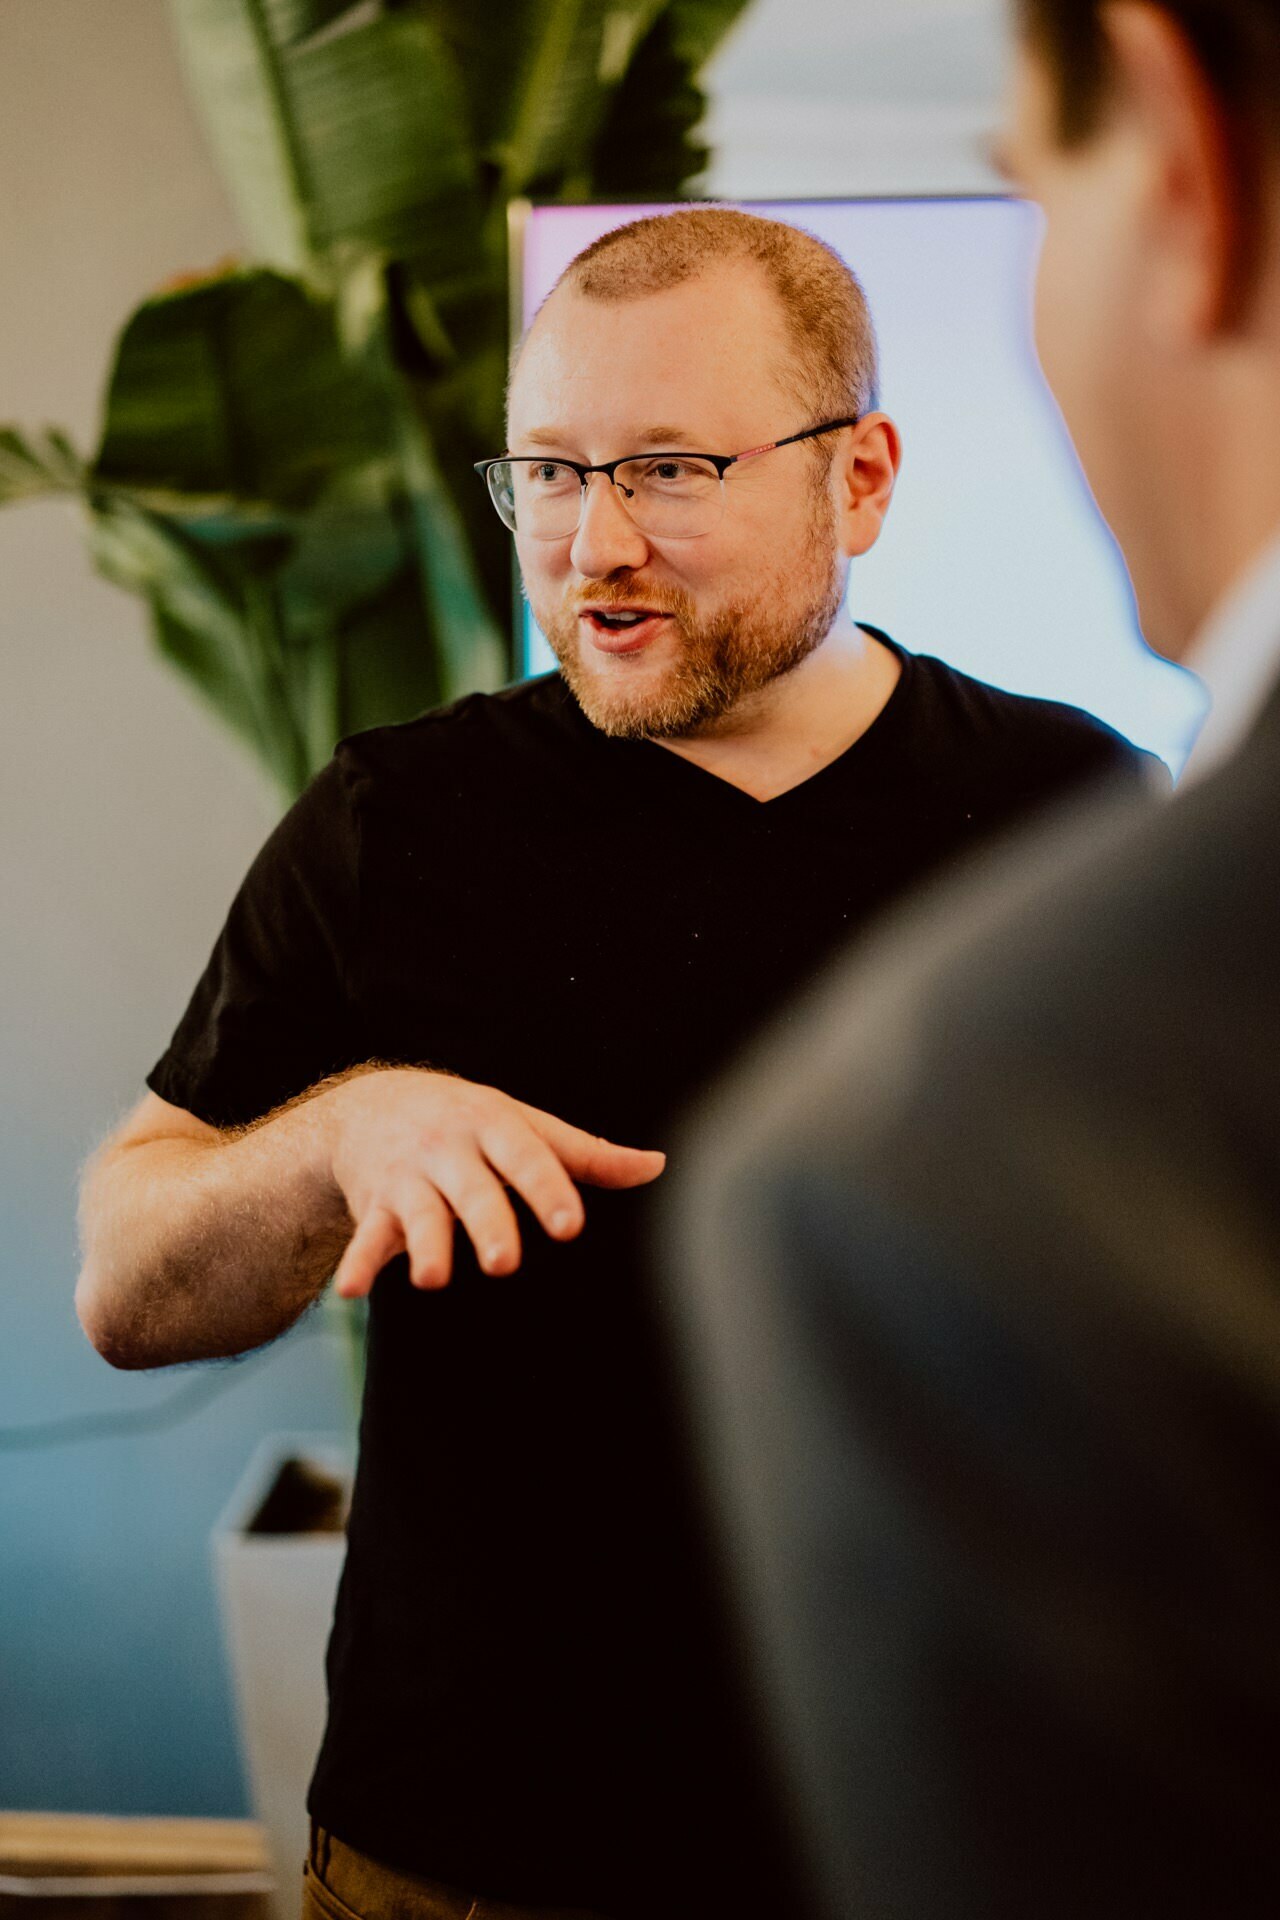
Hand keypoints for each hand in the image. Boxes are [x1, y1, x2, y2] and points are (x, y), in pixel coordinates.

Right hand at [326, 1068, 665, 1296]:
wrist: (371, 1104)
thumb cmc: (469, 1121)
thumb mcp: (524, 1125)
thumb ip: (585, 1152)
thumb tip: (656, 1166)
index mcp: (494, 1125)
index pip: (526, 1156)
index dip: (547, 1189)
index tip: (570, 1225)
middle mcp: (450, 1147)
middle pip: (472, 1188)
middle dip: (487, 1224)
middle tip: (504, 1264)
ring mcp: (409, 1176)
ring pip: (419, 1213)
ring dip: (424, 1245)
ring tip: (433, 1279)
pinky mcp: (374, 1204)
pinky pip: (365, 1235)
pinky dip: (358, 1262)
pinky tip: (352, 1290)